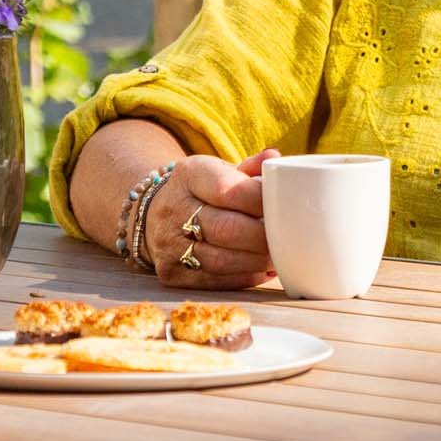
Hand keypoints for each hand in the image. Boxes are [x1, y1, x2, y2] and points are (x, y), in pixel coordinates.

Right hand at [144, 149, 277, 290]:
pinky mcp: (170, 273)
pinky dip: (244, 278)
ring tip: (278, 256)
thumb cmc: (201, 190)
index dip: (260, 202)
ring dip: (256, 261)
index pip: (227, 190)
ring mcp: (168, 244)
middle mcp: (173, 209)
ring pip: (220, 260)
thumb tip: (275, 159)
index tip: (283, 207)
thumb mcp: (219, 170)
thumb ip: (250, 167)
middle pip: (226, 229)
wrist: (153, 214)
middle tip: (286, 238)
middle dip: (262, 237)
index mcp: (189, 176)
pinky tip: (262, 270)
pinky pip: (214, 281)